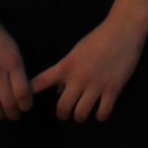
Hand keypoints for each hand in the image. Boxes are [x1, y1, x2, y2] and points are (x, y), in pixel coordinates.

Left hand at [31, 16, 147, 121]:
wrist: (123, 30)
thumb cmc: (98, 38)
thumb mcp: (77, 52)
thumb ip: (66, 71)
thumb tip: (58, 91)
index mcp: (66, 66)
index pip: (41, 82)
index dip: (30, 93)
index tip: (25, 100)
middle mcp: (78, 78)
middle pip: (62, 108)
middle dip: (62, 114)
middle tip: (65, 113)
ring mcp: (96, 85)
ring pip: (81, 114)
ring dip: (79, 116)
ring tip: (81, 113)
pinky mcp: (113, 89)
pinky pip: (102, 113)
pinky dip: (99, 116)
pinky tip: (100, 111)